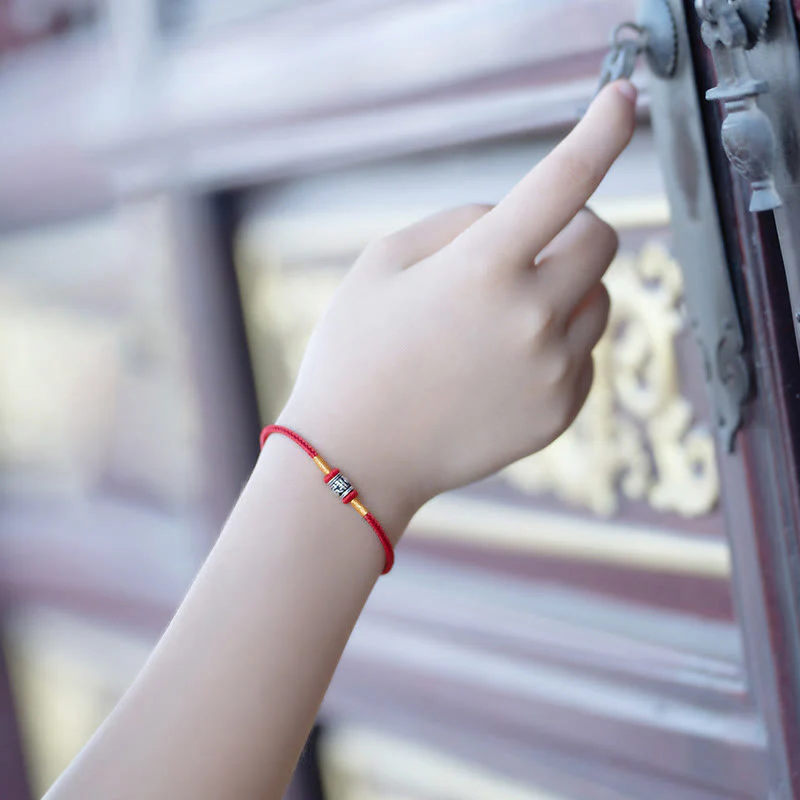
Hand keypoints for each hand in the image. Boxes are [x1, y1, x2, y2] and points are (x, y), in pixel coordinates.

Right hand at [277, 81, 636, 529]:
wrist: (355, 457)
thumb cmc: (355, 352)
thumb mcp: (382, 261)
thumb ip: (461, 223)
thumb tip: (517, 218)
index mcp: (482, 268)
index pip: (563, 180)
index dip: (600, 131)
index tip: (622, 100)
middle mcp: (531, 317)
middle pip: (601, 239)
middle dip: (570, 230)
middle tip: (524, 249)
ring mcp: (551, 371)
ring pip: (597, 299)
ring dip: (564, 291)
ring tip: (499, 321)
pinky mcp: (558, 413)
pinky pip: (583, 355)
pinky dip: (555, 345)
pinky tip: (501, 367)